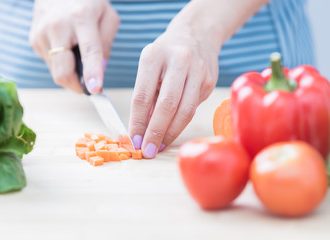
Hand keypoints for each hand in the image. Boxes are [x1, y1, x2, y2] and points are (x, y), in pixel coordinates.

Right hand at [29, 0, 118, 92]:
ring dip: (69, 73)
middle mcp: (58, 25)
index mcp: (82, 17)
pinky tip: (66, 48)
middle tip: (88, 87)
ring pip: (55, 71)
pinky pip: (49, 64)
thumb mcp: (108, 16)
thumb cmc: (88, 3)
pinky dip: (60, 64)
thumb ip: (107, 44)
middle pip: (63, 70)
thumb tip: (99, 71)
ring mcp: (42, 33)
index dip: (92, 72)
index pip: (89, 50)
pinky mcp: (34, 39)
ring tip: (77, 58)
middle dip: (76, 86)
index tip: (94, 89)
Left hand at [129, 18, 220, 157]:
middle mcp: (178, 60)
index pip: (142, 96)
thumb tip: (142, 130)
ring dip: (171, 133)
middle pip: (167, 105)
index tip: (134, 140)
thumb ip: (146, 96)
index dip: (138, 122)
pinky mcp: (209, 81)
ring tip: (159, 146)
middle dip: (155, 132)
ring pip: (185, 110)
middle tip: (147, 151)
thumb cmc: (165, 56)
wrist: (196, 35)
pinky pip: (194, 108)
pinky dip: (181, 123)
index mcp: (154, 56)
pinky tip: (172, 131)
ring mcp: (197, 70)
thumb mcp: (149, 67)